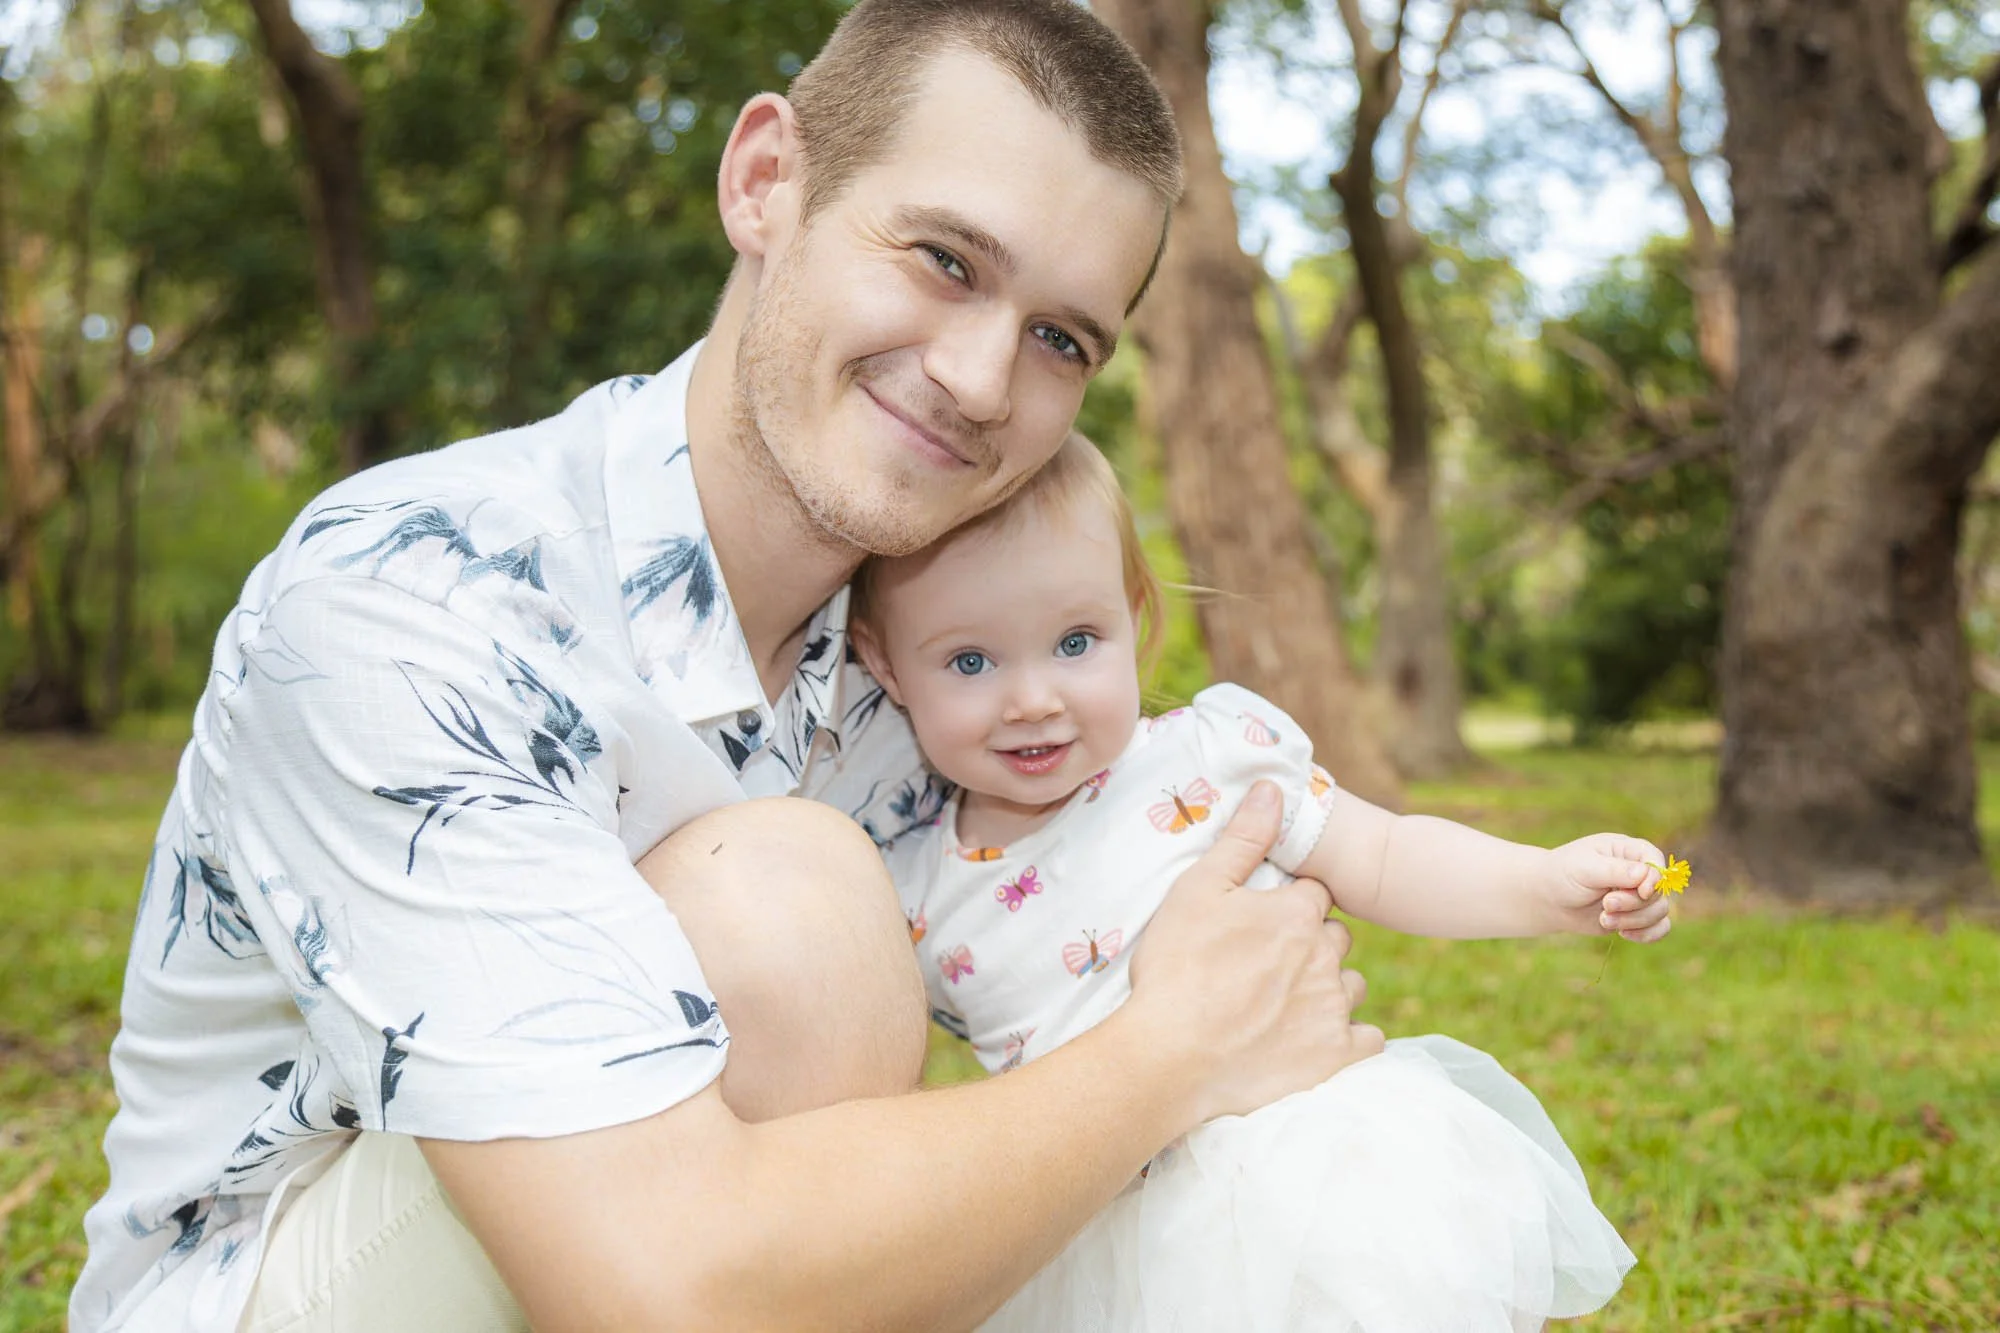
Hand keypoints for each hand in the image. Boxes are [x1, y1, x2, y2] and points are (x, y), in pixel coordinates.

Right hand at [1126, 781, 1385, 1126]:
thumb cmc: (1178, 968)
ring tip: (1288, 1002)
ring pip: (1351, 986)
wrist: (1172, 1055)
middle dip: (1315, 944)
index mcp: (1296, 913)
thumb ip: (1243, 838)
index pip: (1316, 893)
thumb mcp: (1198, 890)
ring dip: (1330, 988)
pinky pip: (1367, 1039)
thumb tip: (1273, 787)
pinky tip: (1319, 1037)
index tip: (1267, 919)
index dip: (1292, 903)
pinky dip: (1350, 1037)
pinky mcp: (1335, 1056)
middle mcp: (1325, 956)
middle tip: (1272, 963)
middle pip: (1337, 938)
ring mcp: (1333, 1008)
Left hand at [1545, 832, 1674, 941]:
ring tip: (1604, 919)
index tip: (1640, 891)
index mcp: (1628, 850)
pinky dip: (1647, 934)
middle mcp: (1639, 872)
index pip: (1656, 862)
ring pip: (1660, 911)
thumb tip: (1645, 875)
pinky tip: (1623, 934)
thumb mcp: (1584, 868)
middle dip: (1634, 904)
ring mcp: (1639, 895)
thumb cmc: (1564, 874)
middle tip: (1606, 905)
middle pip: (1659, 891)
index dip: (1655, 879)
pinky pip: (1660, 927)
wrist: (1549, 898)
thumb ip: (1615, 870)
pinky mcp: (1636, 916)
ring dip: (1634, 921)